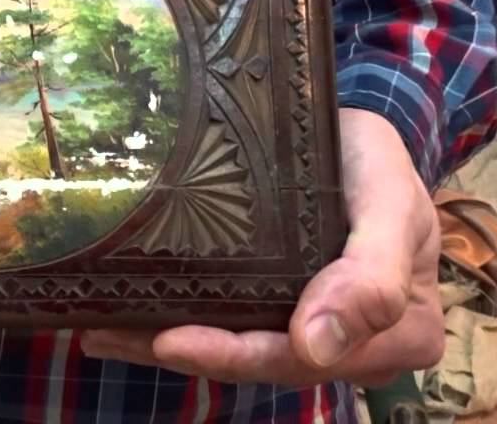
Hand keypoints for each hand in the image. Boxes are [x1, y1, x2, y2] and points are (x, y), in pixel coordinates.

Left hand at [79, 109, 444, 386]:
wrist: (356, 134)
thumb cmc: (379, 163)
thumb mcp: (391, 200)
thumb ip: (372, 273)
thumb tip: (318, 345)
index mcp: (399, 334)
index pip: (310, 359)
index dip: (238, 354)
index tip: (171, 339)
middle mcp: (353, 347)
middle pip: (260, 361)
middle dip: (183, 351)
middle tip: (109, 332)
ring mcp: (307, 328)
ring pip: (232, 347)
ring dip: (158, 343)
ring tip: (97, 328)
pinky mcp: (272, 307)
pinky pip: (221, 323)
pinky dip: (166, 321)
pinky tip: (112, 318)